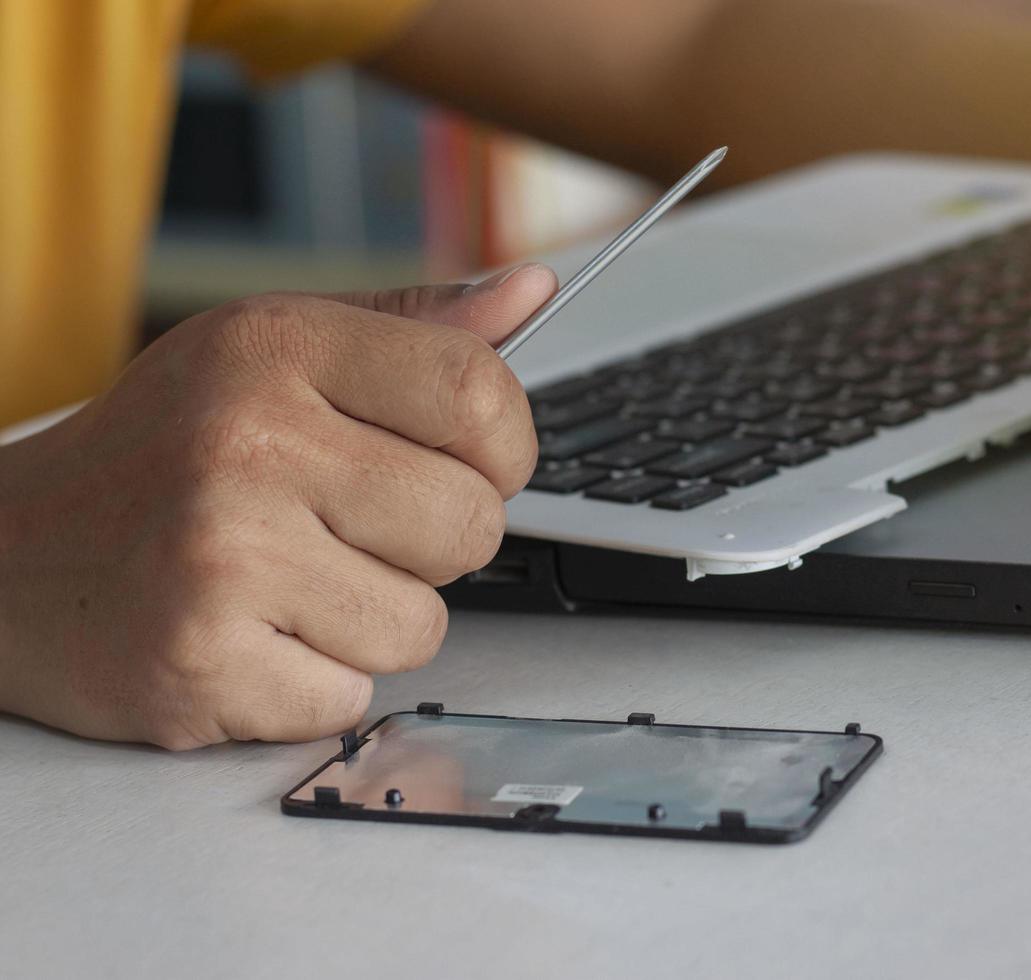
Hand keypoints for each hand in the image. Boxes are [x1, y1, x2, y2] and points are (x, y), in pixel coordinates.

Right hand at [0, 265, 556, 748]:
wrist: (6, 558)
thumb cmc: (165, 453)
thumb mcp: (275, 354)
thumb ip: (414, 330)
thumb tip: (534, 290)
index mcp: (276, 346)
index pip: (480, 394)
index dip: (505, 447)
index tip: (469, 465)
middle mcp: (246, 441)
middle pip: (471, 525)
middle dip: (435, 546)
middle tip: (353, 531)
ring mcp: (219, 557)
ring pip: (422, 626)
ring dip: (375, 621)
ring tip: (290, 584)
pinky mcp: (199, 664)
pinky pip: (350, 697)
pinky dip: (313, 684)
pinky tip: (250, 637)